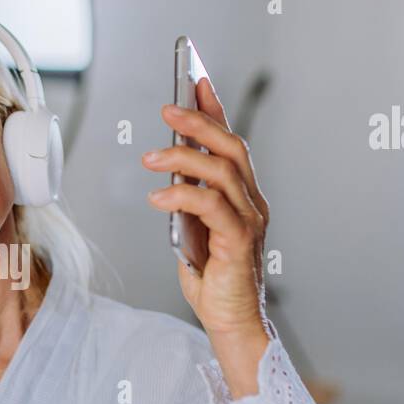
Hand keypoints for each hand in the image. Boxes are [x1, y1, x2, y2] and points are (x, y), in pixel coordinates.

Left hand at [142, 76, 270, 394]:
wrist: (231, 324)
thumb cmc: (213, 281)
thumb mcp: (193, 232)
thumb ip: (187, 203)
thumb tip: (167, 172)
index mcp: (243, 197)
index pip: (231, 143)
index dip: (215, 109)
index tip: (195, 79)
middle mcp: (252, 203)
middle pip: (232, 148)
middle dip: (199, 121)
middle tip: (167, 109)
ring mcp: (249, 221)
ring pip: (222, 172)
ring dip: (184, 157)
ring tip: (150, 157)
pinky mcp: (239, 243)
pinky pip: (211, 207)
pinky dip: (182, 195)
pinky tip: (157, 196)